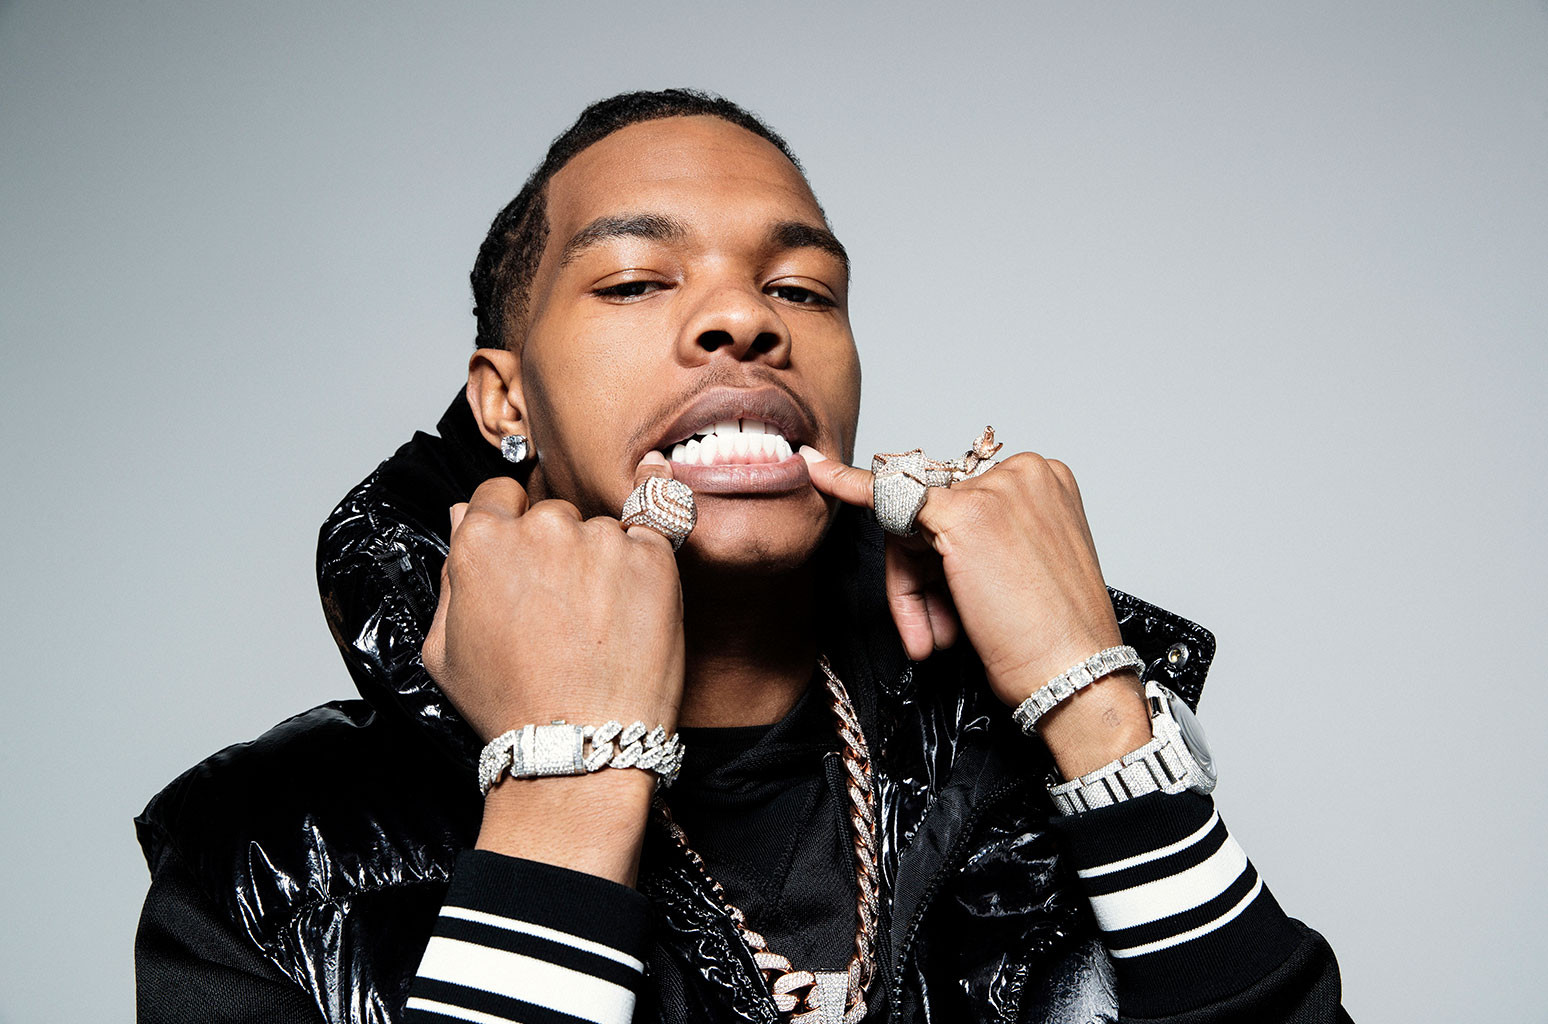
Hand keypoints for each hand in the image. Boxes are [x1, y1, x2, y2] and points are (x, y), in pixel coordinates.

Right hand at [420, 453, 686, 883]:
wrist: (581, 747)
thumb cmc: (510, 707)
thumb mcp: (445, 650)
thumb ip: (451, 574)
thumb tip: (460, 516)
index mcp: (482, 543)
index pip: (498, 494)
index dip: (510, 524)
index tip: (525, 559)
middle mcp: (542, 529)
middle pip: (552, 514)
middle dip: (557, 550)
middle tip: (563, 611)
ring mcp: (602, 540)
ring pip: (602, 530)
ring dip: (602, 562)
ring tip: (599, 626)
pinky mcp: (653, 556)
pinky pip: (651, 539)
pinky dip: (644, 568)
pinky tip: (633, 612)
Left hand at [802, 445, 1149, 774]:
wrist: (1076, 677)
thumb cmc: (1054, 638)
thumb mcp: (1020, 572)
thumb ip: (979, 543)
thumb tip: (923, 538)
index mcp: (1045, 481)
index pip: (964, 501)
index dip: (940, 555)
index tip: (933, 579)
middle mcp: (1024, 472)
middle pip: (934, 511)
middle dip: (921, 574)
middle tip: (932, 631)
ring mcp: (994, 490)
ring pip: (912, 524)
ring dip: (912, 589)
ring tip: (936, 637)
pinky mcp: (963, 516)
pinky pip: (887, 498)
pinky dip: (846, 485)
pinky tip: (819, 473)